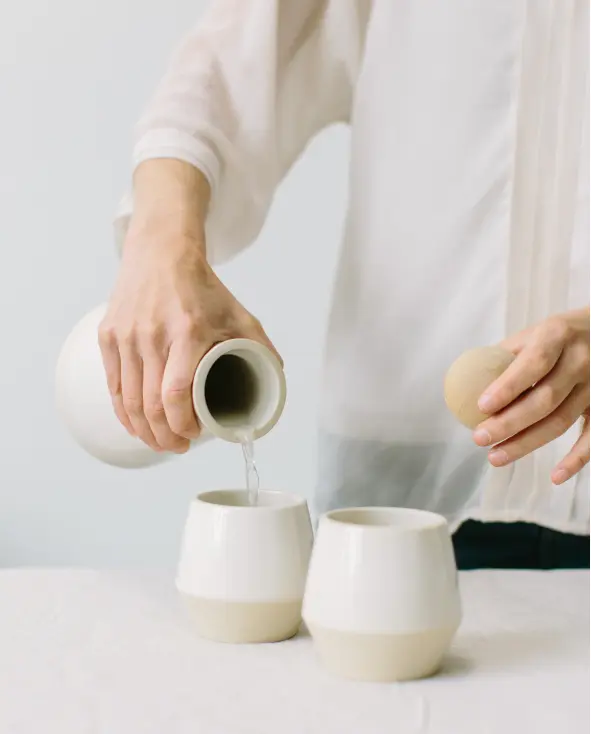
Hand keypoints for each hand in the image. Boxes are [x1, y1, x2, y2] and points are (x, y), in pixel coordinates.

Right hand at [98, 160, 279, 453]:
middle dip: (164, 436)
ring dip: (143, 430)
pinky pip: (113, 385)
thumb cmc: (202, 287)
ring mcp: (127, 336)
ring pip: (128, 400)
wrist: (161, 252)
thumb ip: (260, 347)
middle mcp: (152, 335)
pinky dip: (123, 411)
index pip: (175, 393)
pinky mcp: (109, 335)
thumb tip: (275, 380)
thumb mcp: (239, 314)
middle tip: (178, 447)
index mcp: (188, 332)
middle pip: (150, 404)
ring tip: (160, 442)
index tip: (194, 436)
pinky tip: (135, 425)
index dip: (182, 424)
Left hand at [472, 308, 589, 483]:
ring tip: (495, 456)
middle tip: (479, 438)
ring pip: (561, 421)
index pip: (533, 364)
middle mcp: (580, 360)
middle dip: (509, 423)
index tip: (481, 406)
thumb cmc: (555, 337)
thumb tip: (463, 385)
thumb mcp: (531, 334)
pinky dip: (577, 459)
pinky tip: (556, 476)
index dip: (508, 387)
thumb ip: (502, 357)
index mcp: (557, 336)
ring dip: (527, 443)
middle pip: (545, 399)